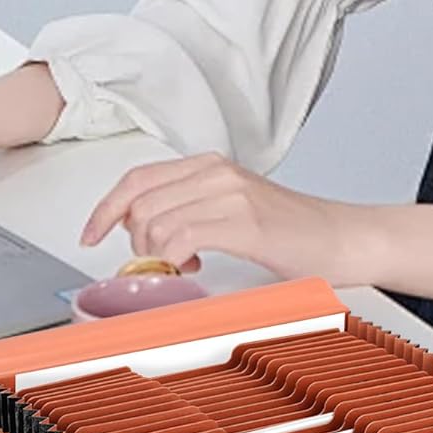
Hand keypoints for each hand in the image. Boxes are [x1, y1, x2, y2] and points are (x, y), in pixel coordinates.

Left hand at [78, 152, 375, 285]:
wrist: (344, 238)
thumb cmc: (292, 231)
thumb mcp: (232, 210)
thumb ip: (189, 211)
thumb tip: (144, 232)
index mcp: (209, 165)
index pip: (136, 179)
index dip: (104, 208)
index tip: (89, 235)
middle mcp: (216, 172)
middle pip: (138, 202)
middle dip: (134, 240)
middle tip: (157, 261)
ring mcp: (231, 194)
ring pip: (156, 222)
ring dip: (156, 253)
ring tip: (182, 265)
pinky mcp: (245, 222)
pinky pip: (182, 237)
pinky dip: (174, 258)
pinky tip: (194, 267)